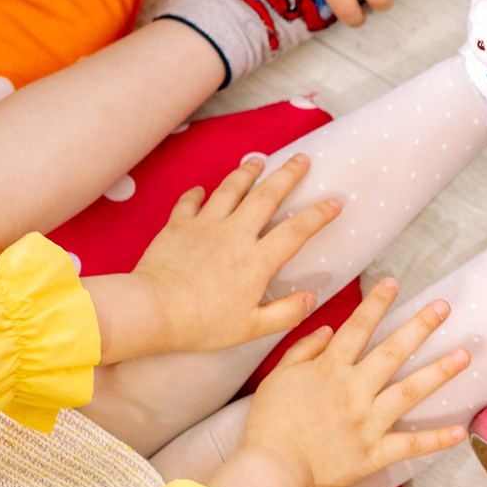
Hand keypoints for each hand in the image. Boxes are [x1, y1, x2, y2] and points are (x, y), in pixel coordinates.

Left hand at [126, 155, 338, 354]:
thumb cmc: (201, 324)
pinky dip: (196, 194)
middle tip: (302, 158)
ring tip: (257, 160)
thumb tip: (311, 299)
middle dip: (287, 174)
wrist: (152, 310)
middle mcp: (235, 235)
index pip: (296, 231)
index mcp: (256, 260)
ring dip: (246, 173)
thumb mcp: (250, 328)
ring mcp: (205, 226)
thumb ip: (285, 313)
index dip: (319, 214)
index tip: (335, 201)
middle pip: (266, 196)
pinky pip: (189, 202)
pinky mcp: (178, 226)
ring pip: (230, 189)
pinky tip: (201, 190)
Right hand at [240, 277, 469, 486]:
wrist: (272, 472)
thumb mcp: (278, 379)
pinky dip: (435, 439)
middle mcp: (354, 391)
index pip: (358, 328)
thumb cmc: (269, 426)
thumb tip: (329, 330)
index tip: (394, 283)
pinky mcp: (375, 454)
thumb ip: (303, 351)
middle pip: (393, 352)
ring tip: (465, 355)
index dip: (376, 303)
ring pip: (410, 391)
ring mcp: (368, 422)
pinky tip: (460, 431)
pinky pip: (410, 445)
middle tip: (444, 307)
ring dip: (439, 371)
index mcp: (330, 370)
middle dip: (420, 326)